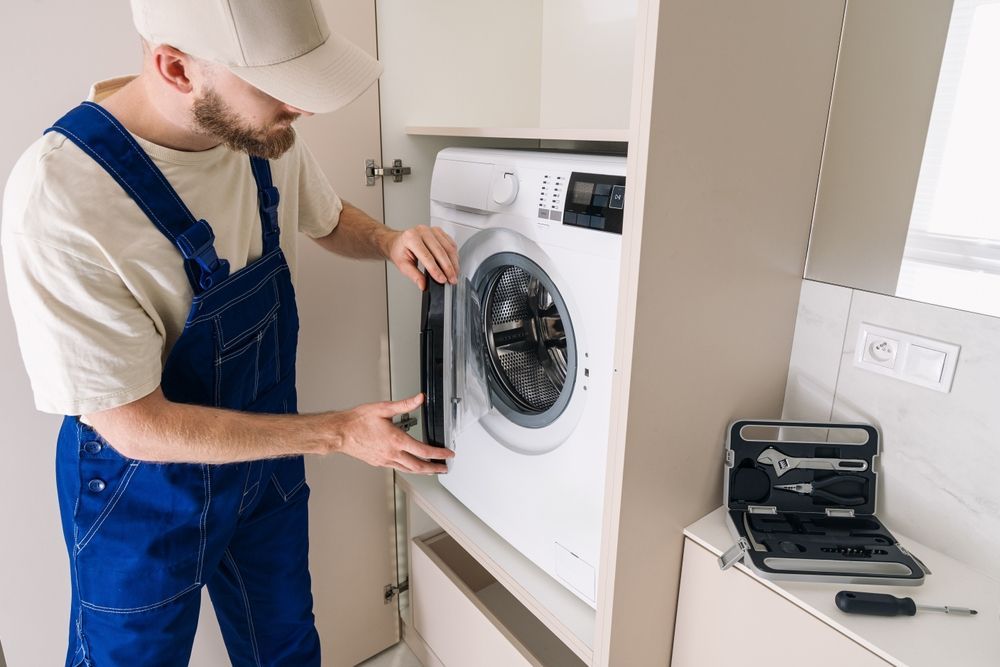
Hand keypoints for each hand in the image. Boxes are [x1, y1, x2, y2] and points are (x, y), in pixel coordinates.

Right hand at [328, 393, 453, 473]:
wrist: (340, 433)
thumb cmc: (358, 421)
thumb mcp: (384, 408)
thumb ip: (405, 404)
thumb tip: (420, 398)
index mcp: (396, 440)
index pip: (424, 451)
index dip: (439, 453)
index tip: (448, 454)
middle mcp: (392, 453)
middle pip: (419, 466)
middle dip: (434, 468)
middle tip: (444, 468)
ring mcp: (385, 460)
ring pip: (409, 470)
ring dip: (423, 471)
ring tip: (432, 470)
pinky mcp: (379, 462)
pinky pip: (398, 468)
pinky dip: (409, 469)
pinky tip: (410, 466)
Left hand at [387, 224, 459, 289]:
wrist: (398, 241)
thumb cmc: (399, 250)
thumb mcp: (402, 265)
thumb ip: (414, 275)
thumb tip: (423, 284)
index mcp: (411, 238)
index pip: (427, 256)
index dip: (436, 270)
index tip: (442, 280)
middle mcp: (422, 231)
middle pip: (440, 251)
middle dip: (448, 268)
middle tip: (451, 279)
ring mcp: (432, 230)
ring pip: (448, 247)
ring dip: (454, 263)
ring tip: (454, 274)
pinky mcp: (439, 231)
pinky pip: (451, 244)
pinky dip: (454, 255)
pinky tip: (454, 264)